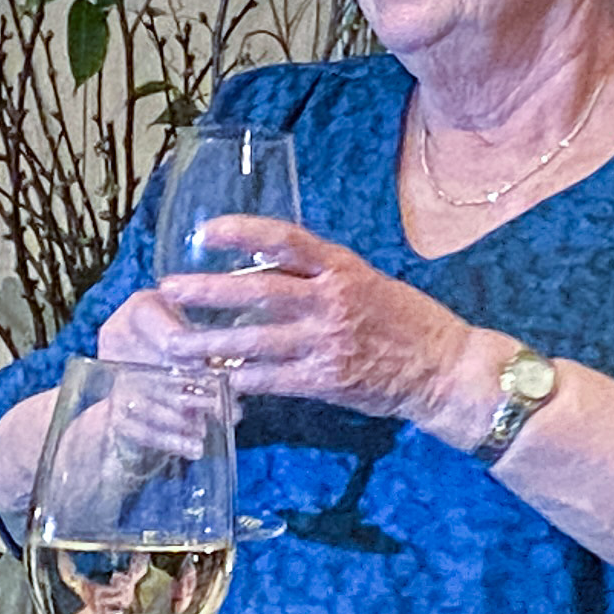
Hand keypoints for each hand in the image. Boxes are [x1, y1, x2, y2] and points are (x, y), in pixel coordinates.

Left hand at [104, 220, 479, 429]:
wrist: (444, 369)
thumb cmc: (406, 321)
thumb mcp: (367, 282)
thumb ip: (320, 276)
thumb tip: (265, 267)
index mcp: (342, 269)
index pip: (285, 240)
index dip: (243, 232)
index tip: (205, 233)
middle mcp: (332, 301)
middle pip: (259, 291)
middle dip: (209, 291)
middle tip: (169, 288)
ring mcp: (328, 343)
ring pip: (255, 341)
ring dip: (209, 343)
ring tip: (173, 345)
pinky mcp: (326, 381)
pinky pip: (272, 380)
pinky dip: (239, 380)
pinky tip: (213, 379)